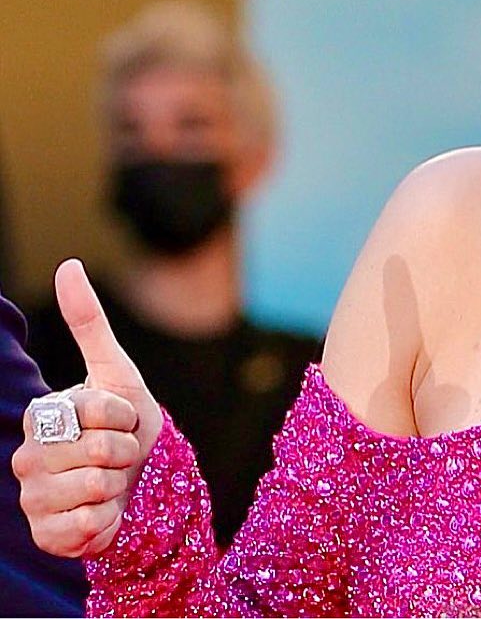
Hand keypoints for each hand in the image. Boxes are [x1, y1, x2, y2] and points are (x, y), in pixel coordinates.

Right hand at [12, 259, 162, 556]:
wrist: (135, 480)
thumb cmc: (125, 423)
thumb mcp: (115, 370)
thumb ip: (88, 320)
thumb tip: (67, 264)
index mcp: (41, 414)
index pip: (101, 410)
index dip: (127, 415)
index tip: (122, 419)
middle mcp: (26, 457)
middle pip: (102, 450)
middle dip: (127, 450)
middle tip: (120, 452)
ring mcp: (32, 497)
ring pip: (99, 487)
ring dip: (121, 483)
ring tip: (112, 480)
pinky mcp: (47, 535)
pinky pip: (91, 524)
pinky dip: (109, 518)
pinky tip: (102, 511)